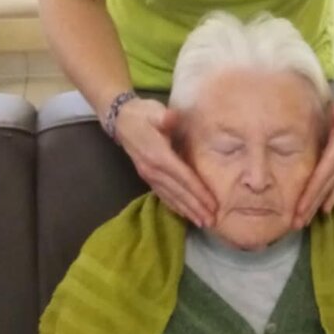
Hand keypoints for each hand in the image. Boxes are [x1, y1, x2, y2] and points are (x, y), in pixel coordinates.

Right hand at [112, 98, 215, 226]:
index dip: (198, 192)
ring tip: (202, 222)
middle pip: (179, 192)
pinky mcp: (147, 177)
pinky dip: (175, 206)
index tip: (213, 204)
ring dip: (187, 211)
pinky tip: (185, 214)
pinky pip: (163, 195)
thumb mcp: (154, 110)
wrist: (120, 119)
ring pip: (171, 197)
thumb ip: (164, 116)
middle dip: (196, 207)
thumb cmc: (142, 113)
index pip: (183, 177)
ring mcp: (149, 176)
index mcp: (158, 155)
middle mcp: (153, 170)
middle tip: (212, 221)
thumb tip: (172, 118)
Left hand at [293, 92, 333, 225]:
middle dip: (310, 207)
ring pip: (329, 189)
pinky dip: (328, 197)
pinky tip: (324, 210)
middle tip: (295, 225)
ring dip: (316, 206)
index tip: (300, 210)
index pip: (322, 176)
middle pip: (323, 188)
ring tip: (305, 223)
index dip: (311, 193)